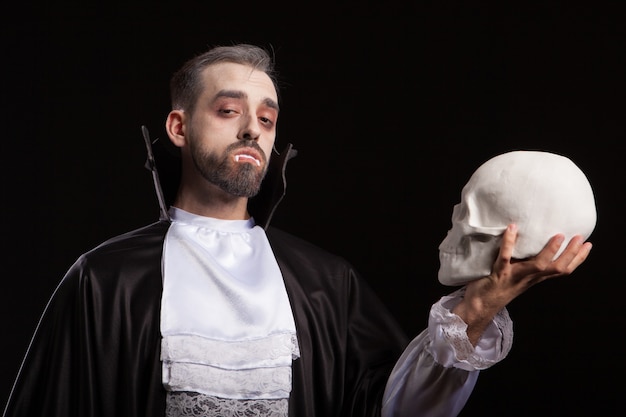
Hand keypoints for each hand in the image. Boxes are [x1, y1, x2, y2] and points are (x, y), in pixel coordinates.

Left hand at [453, 223, 592, 344]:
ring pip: (538, 266)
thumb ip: (526, 264)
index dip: (577, 259)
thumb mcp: (517, 277)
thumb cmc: (496, 288)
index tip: (588, 245)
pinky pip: (504, 257)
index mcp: (534, 279)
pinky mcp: (498, 273)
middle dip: (571, 254)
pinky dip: (509, 242)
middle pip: (556, 269)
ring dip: (549, 251)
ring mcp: (514, 276)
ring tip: (558, 236)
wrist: (478, 307)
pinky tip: (512, 228)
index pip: (562, 270)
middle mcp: (528, 278)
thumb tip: (533, 243)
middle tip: (580, 237)